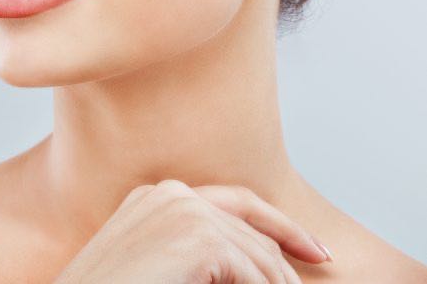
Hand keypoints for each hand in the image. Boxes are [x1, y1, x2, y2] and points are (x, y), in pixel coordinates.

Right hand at [53, 179, 330, 282]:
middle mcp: (170, 193)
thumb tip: (248, 269)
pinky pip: (252, 272)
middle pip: (251, 226)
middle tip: (314, 277)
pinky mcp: (194, 238)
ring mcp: (181, 211)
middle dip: (286, 259)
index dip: (280, 224)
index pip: (234, 201)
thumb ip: (193, 255)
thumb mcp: (153, 265)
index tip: (313, 248)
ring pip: (257, 251)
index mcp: (156, 197)